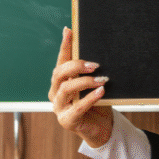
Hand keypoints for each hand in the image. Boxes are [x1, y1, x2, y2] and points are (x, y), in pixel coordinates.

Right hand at [49, 27, 113, 146]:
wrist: (103, 128)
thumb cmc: (99, 103)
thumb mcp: (94, 84)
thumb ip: (92, 72)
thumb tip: (100, 51)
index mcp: (61, 82)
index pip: (61, 60)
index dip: (64, 46)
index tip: (69, 31)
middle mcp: (56, 93)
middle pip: (59, 73)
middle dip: (76, 66)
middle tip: (95, 65)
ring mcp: (59, 108)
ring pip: (66, 89)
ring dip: (85, 82)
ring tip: (102, 79)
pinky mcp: (67, 121)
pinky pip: (77, 107)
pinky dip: (90, 98)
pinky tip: (101, 92)